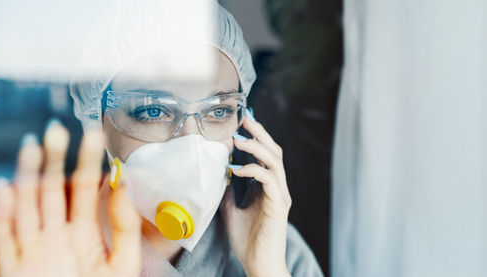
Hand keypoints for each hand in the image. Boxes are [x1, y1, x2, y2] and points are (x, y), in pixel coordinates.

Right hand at [0, 120, 140, 276]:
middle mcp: (58, 238)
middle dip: (55, 160)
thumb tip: (124, 184)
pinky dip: (0, 214)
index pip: (85, 190)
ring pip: (27, 206)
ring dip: (28, 176)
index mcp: (85, 235)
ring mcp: (33, 251)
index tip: (93, 135)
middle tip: (57, 130)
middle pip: (53, 191)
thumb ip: (123, 226)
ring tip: (33, 146)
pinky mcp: (12, 269)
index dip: (88, 162)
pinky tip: (2, 188)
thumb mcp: (123, 264)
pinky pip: (3, 238)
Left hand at [222, 116, 291, 276]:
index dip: (256, 138)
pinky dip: (254, 170)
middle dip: (260, 133)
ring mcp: (280, 195)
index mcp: (269, 187)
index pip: (265, 155)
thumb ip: (230, 192)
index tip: (241, 124)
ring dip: (257, 147)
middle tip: (244, 118)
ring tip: (238, 138)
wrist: (259, 264)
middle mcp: (278, 187)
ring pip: (275, 161)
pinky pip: (269, 180)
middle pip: (274, 151)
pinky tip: (237, 169)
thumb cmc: (248, 240)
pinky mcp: (279, 205)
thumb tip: (219, 174)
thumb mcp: (233, 210)